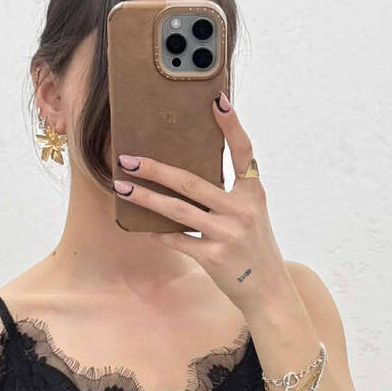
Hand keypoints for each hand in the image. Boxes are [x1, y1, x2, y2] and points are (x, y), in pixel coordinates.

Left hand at [112, 92, 289, 310]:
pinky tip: (142, 227)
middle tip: (128, 158)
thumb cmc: (254, 247)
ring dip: (145, 198)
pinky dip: (158, 234)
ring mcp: (227, 234)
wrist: (269, 291)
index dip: (231, 125)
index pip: (243, 152)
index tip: (216, 100)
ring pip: (177, 210)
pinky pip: (177, 240)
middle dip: (156, 169)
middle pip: (191, 182)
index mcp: (253, 193)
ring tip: (122, 186)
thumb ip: (229, 193)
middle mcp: (242, 210)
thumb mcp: (251, 214)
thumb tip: (186, 174)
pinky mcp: (214, 257)